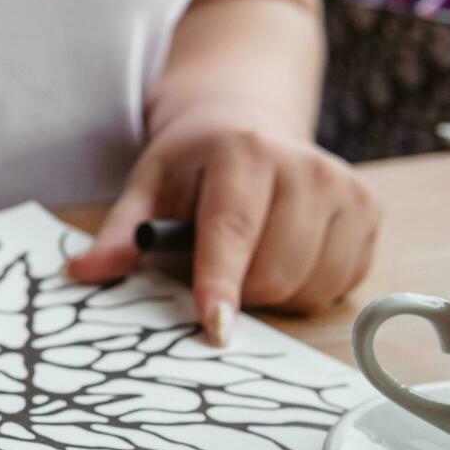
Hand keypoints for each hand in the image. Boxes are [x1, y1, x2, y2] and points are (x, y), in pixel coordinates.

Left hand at [66, 123, 381, 344]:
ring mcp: (347, 190)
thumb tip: (79, 273)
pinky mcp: (370, 213)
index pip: (233, 230)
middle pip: (274, 272)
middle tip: (215, 265)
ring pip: (308, 286)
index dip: (222, 283)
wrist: (248, 121)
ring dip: (271, 292)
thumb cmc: (193, 164)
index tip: (215, 328)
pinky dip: (305, 287)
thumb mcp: (147, 187)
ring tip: (250, 253)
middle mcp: (305, 167)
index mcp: (243, 155)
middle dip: (238, 291)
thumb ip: (119, 234)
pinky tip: (285, 252)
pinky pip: (337, 286)